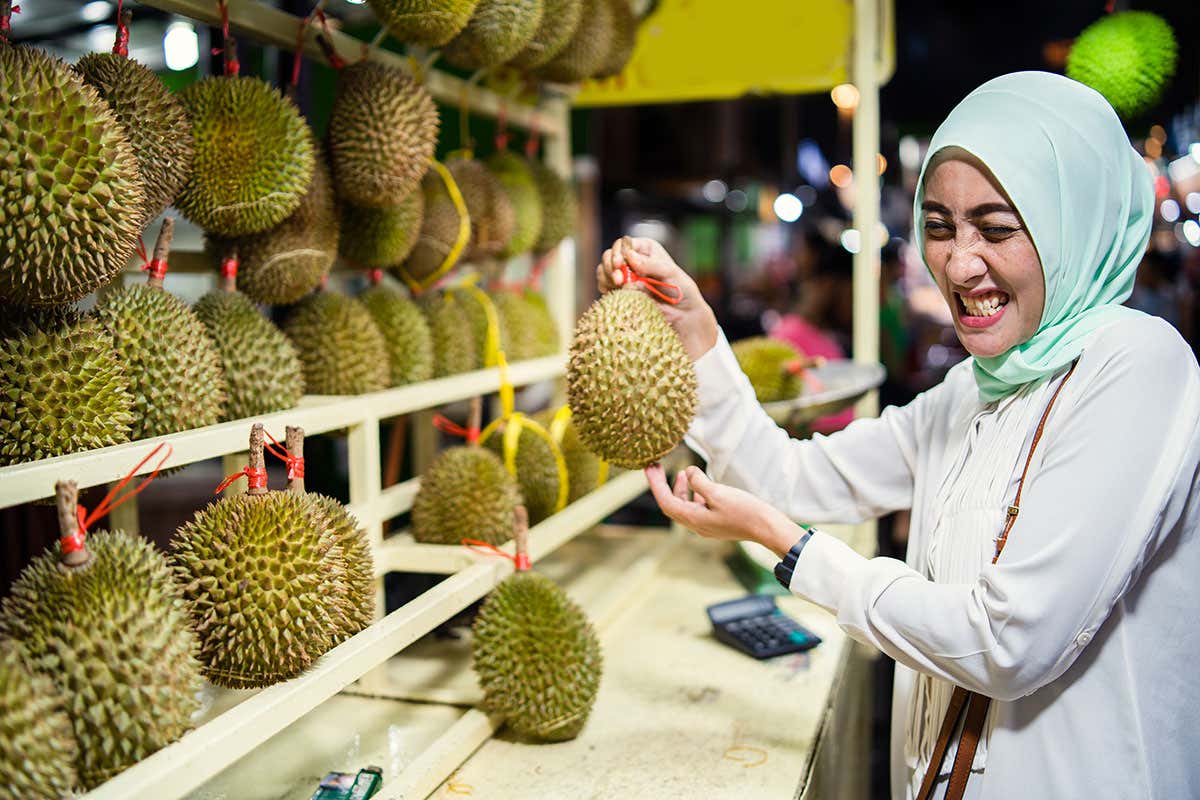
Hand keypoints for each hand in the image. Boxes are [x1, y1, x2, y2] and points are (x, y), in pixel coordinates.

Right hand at [596, 236, 718, 361]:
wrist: (681, 313)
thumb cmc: (680, 289)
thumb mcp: (670, 273)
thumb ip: (651, 264)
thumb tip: (630, 257)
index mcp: (645, 249)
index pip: (624, 244)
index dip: (619, 252)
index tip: (620, 265)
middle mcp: (633, 259)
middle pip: (610, 255)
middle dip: (610, 266)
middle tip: (618, 280)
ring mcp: (625, 275)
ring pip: (604, 269)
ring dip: (606, 277)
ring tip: (618, 286)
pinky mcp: (620, 290)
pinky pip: (604, 285)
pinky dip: (606, 288)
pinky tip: (615, 293)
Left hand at [645, 464, 805, 557]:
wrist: (767, 528)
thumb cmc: (745, 511)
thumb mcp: (718, 493)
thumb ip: (699, 481)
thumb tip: (688, 472)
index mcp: (694, 519)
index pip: (666, 501)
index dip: (655, 484)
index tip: (649, 468)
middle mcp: (697, 525)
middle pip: (672, 504)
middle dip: (663, 485)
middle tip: (656, 468)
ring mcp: (707, 525)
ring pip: (685, 506)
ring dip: (679, 489)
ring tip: (680, 473)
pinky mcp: (717, 522)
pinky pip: (698, 507)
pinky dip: (694, 494)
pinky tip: (700, 484)